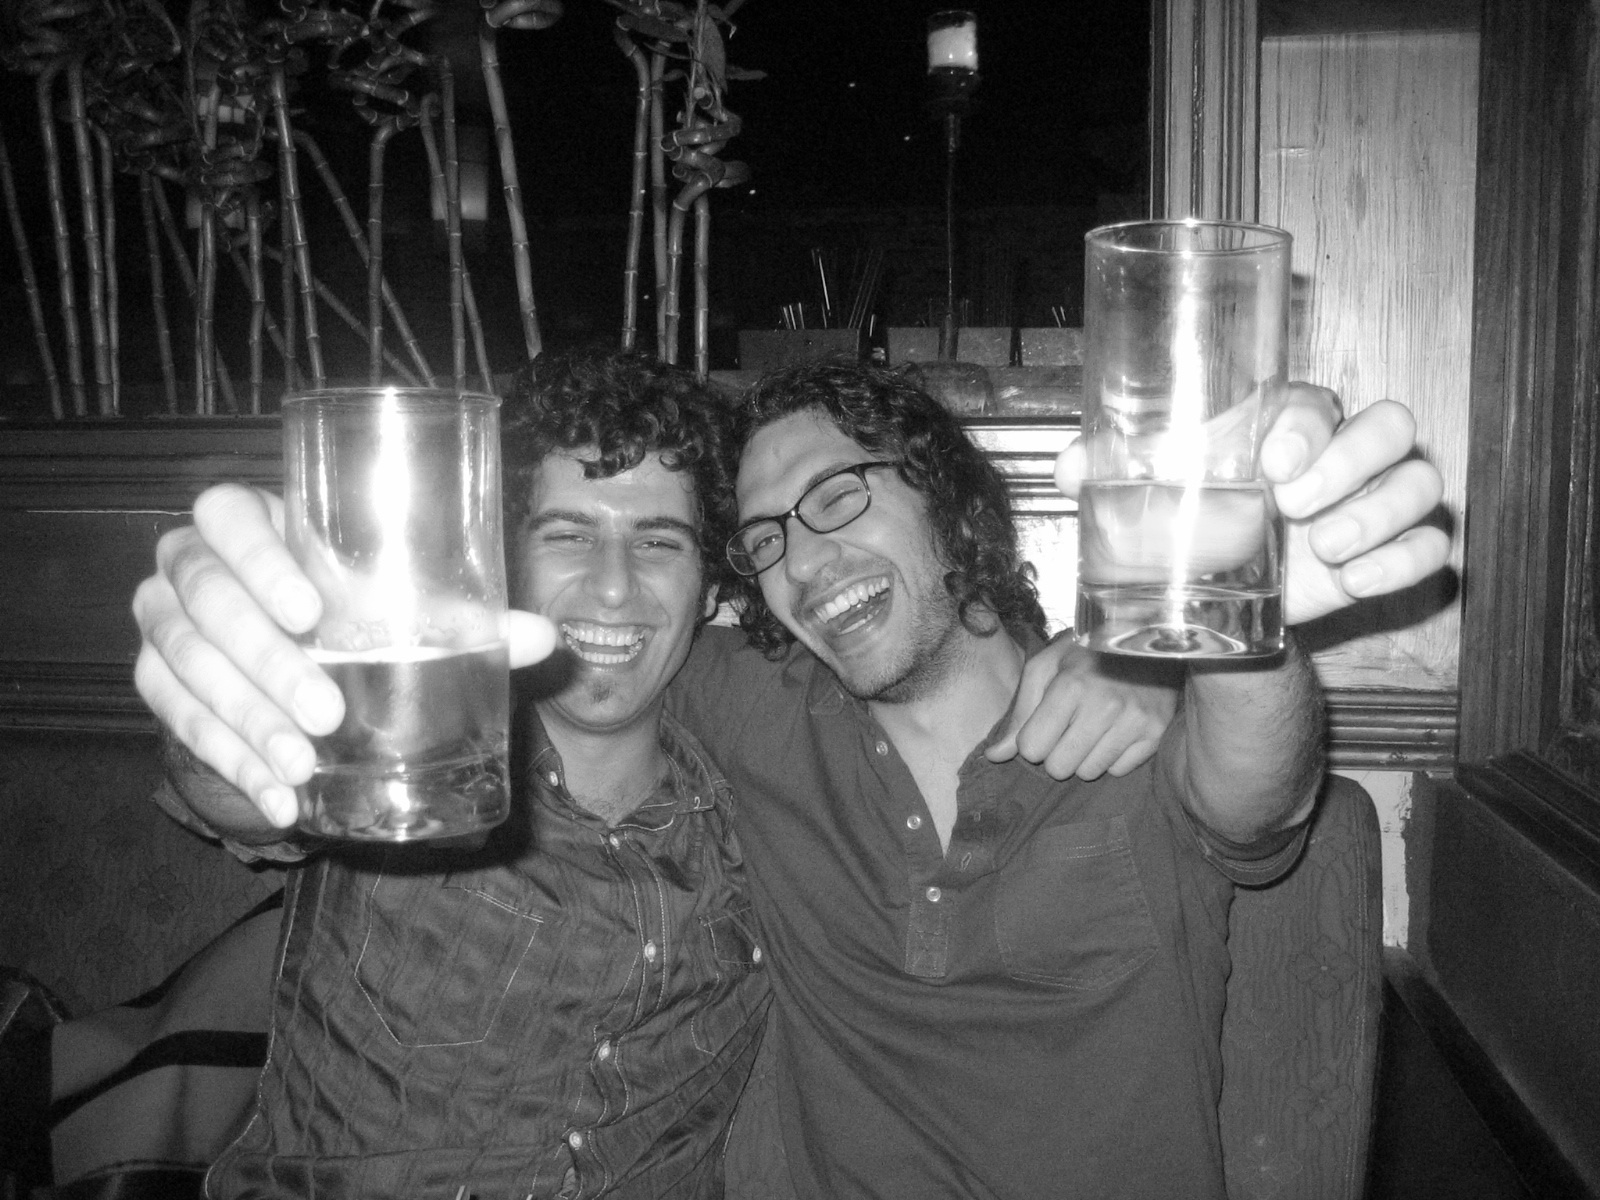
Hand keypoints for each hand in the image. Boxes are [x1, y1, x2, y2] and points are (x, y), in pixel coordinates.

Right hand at [132, 483, 556, 830]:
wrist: (284, 655)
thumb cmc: (348, 607)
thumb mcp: (400, 606)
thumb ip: (463, 616)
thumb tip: (544, 637)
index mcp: (248, 520)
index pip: (225, 513)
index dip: (258, 559)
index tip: (310, 612)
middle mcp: (189, 562)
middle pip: (207, 600)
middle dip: (266, 663)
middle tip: (324, 712)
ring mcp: (163, 621)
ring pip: (186, 665)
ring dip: (246, 723)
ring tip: (302, 767)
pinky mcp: (155, 679)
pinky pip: (178, 722)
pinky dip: (232, 765)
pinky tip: (278, 799)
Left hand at [987, 635, 1179, 778]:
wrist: (1146, 637)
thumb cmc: (1087, 652)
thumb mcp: (1045, 667)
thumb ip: (1019, 712)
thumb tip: (995, 756)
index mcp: (1071, 686)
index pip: (1032, 749)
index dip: (1032, 739)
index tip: (1043, 723)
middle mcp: (1105, 706)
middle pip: (1059, 768)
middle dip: (1056, 752)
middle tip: (1067, 727)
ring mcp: (1135, 721)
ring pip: (1089, 773)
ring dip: (1083, 755)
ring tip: (1092, 726)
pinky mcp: (1156, 733)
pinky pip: (1118, 770)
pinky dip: (1111, 756)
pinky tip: (1114, 730)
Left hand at [1057, 385, 1449, 625]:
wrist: (1220, 600)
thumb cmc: (1195, 524)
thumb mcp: (1152, 498)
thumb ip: (1112, 473)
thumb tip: (1072, 467)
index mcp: (1287, 426)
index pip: (1319, 400)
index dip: (1308, 425)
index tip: (1274, 462)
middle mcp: (1343, 454)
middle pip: (1391, 426)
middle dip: (1352, 462)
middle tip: (1296, 503)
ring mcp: (1375, 503)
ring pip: (1419, 483)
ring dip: (1379, 515)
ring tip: (1325, 547)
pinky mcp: (1392, 554)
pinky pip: (1432, 546)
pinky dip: (1404, 561)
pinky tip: (1357, 579)